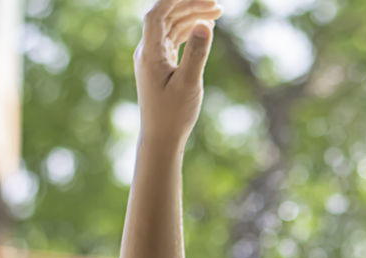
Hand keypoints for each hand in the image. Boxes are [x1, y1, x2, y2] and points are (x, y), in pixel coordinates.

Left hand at [134, 0, 222, 148]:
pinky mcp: (161, 66)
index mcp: (150, 52)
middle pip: (166, 16)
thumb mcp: (189, 83)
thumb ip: (197, 52)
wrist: (161, 138)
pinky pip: (173, 39)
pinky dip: (188, 31)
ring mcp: (153, 57)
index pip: (158, 14)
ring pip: (171, 27)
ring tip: (217, 13)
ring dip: (191, 17)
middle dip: (190, 6)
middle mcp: (148, 51)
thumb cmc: (173, 114)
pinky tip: (203, 28)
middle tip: (217, 5)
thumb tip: (204, 24)